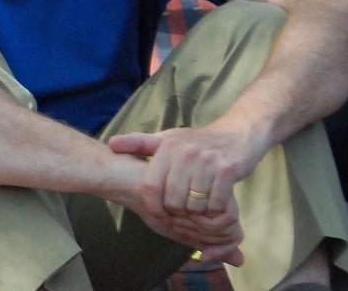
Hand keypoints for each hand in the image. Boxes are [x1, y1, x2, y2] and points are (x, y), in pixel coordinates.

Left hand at [108, 129, 251, 264]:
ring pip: (195, 205)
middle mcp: (185, 152)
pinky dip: (216, 210)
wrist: (238, 134)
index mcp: (166, 146)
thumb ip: (138, 143)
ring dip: (198, 213)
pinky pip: (217, 204)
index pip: (150, 187)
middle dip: (178, 212)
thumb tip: (110, 144)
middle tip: (184, 212)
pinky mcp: (229, 170)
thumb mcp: (166, 138)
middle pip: (173, 201)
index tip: (159, 213)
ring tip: (200, 206)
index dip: (153, 206)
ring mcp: (208, 161)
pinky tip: (216, 203)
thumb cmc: (197, 142)